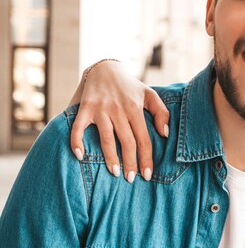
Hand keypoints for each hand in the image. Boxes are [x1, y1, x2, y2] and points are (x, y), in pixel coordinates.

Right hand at [69, 61, 169, 181]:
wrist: (105, 67)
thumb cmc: (131, 86)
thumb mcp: (150, 95)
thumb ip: (162, 113)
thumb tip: (165, 134)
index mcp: (135, 108)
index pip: (144, 138)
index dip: (146, 158)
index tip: (147, 175)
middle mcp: (118, 110)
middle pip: (127, 141)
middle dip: (130, 163)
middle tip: (130, 179)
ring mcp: (101, 109)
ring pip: (106, 138)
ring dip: (110, 158)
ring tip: (114, 173)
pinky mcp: (85, 108)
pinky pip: (78, 127)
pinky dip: (77, 141)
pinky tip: (79, 156)